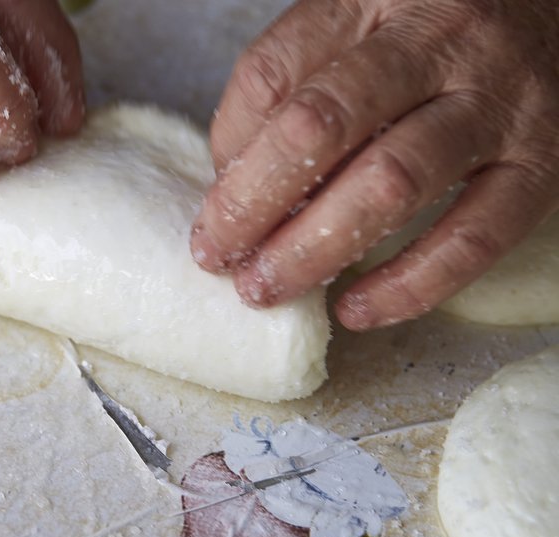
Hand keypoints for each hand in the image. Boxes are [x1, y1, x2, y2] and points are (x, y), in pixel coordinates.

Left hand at [190, 0, 558, 329]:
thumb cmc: (437, 33)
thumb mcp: (360, 25)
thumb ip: (296, 84)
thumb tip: (233, 179)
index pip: (273, 71)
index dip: (228, 148)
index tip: (210, 207)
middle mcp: (438, 40)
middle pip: (321, 126)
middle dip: (253, 204)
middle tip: (217, 258)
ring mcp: (497, 101)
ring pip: (390, 183)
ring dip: (313, 248)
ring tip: (265, 288)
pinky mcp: (543, 164)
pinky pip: (473, 236)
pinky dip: (409, 284)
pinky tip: (355, 308)